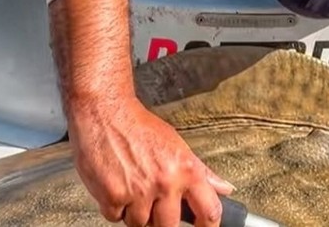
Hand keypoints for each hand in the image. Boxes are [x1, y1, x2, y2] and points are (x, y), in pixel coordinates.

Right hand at [67, 97, 234, 226]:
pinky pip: (116, 217)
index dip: (209, 226)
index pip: (209, 210)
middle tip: (153, 202)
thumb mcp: (176, 145)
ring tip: (131, 185)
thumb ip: (201, 172)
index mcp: (185, 170)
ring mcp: (138, 192)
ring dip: (135, 211)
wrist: (104, 113)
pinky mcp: (113, 196)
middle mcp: (165, 182)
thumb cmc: (138, 125)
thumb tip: (224, 188)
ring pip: (140, 224)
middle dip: (161, 219)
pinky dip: (115, 206)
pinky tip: (116, 184)